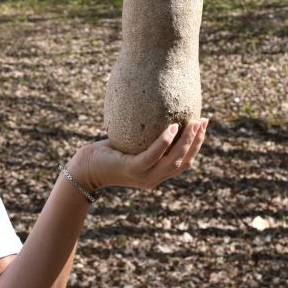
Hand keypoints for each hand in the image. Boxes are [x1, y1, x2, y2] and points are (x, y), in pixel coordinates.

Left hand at [68, 118, 207, 191]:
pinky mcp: (131, 169)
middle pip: (184, 162)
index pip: (184, 162)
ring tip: (193, 123)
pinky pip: (152, 155)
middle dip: (196, 141)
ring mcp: (143, 176)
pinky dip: (164, 142)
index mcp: (156, 174)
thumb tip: (156, 109)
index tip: (203, 125)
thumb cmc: (105, 154)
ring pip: (173, 161)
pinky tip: (172, 128)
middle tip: (203, 121)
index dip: (196, 145)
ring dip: (186, 142)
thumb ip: (145, 136)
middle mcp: (153, 179)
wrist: (85, 170)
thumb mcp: (130, 145)